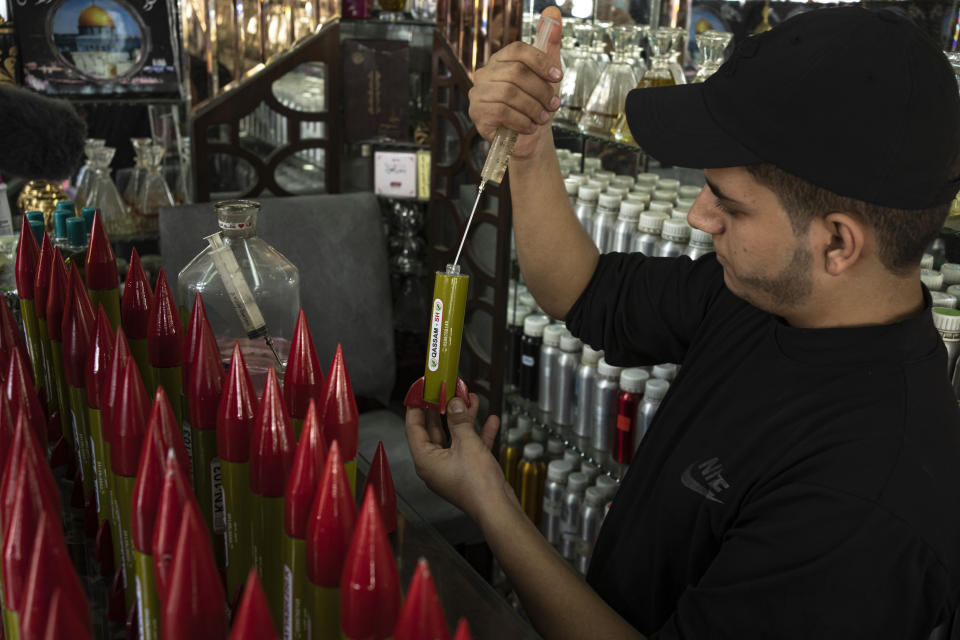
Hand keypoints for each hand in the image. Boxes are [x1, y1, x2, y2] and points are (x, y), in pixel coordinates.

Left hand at [404, 394, 516, 522]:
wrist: (498, 508)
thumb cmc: (477, 486)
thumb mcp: (467, 444)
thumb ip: (459, 420)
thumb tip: (453, 403)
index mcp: (425, 460)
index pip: (413, 427)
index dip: (417, 406)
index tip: (421, 391)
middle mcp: (434, 464)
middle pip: (435, 429)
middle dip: (444, 409)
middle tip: (448, 391)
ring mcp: (451, 467)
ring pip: (454, 436)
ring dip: (463, 418)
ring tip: (470, 399)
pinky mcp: (467, 470)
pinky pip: (469, 446)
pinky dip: (478, 433)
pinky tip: (489, 421)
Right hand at [467, 7, 562, 158]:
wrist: (527, 136)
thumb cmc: (535, 103)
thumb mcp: (547, 73)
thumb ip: (550, 43)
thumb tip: (553, 12)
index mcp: (500, 60)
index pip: (517, 50)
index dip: (540, 61)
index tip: (557, 76)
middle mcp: (485, 74)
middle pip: (516, 73)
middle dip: (540, 90)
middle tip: (553, 104)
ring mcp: (478, 94)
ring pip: (509, 93)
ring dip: (533, 108)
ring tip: (543, 117)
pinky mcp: (477, 114)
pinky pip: (501, 112)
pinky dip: (521, 121)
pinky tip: (530, 126)